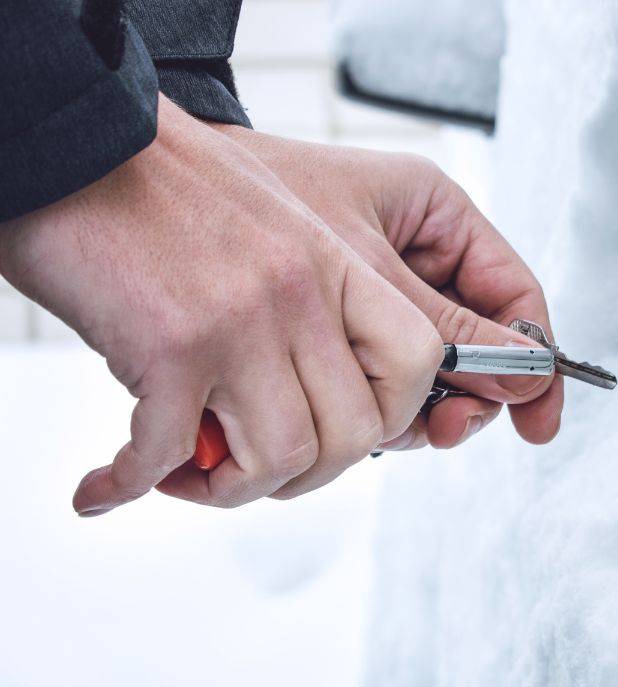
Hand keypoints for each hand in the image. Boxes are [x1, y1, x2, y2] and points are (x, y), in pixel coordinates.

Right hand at [0, 97, 442, 513]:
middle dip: (307, 475)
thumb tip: (315, 393)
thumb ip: (312, 301)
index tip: (342, 431)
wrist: (74, 140)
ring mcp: (241, 322)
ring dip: (231, 490)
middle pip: (356, 432)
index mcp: (334, 264)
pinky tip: (107, 486)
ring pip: (283, 457)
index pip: (417, 360)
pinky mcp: (170, 347)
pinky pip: (168, 454)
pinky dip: (130, 484)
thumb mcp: (275, 225)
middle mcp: (300, 295)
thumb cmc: (165, 188)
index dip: (393, 414)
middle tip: (255, 470)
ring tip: (188, 478)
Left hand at [207, 126, 563, 449]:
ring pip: (430, 380)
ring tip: (378, 432)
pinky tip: (341, 427)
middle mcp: (420, 263)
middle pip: (476, 351)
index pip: (513, 295)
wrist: (156, 197)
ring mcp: (383, 303)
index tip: (538, 422)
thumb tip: (523, 377)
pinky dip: (369, 417)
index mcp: (440, 219)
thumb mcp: (361, 267)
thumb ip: (442, 326)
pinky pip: (381, 388)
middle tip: (442, 433)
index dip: (535, 363)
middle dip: (464, 401)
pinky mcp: (344, 336)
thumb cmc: (258, 200)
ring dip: (414, 419)